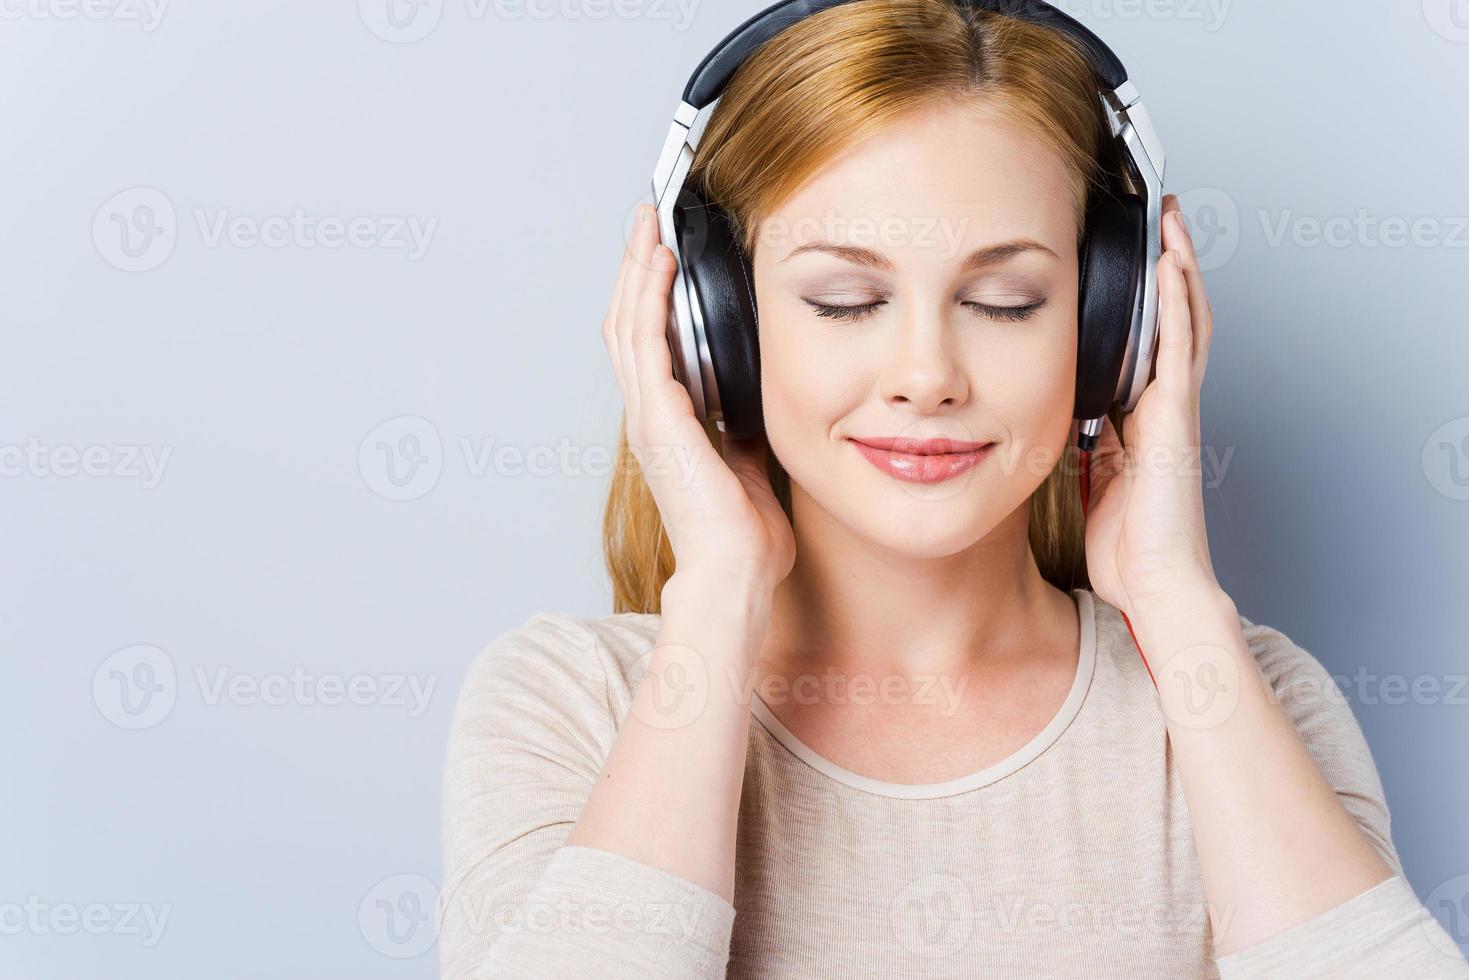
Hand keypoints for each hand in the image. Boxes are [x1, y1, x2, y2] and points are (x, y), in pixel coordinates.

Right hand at [602, 204, 795, 591]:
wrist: (735, 572)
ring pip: (629, 324)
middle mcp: (649, 415)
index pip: (648, 344)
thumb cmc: (742, 533)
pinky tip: (659, 264)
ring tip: (647, 225)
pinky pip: (647, 344)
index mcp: (668, 424)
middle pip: (627, 323)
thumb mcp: (748, 461)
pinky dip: (649, 298)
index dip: (648, 295)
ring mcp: (649, 416)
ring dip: (636, 270)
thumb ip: (740, 425)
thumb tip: (754, 397)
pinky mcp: (659, 419)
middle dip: (635, 267)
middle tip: (645, 220)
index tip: (660, 252)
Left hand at [1082, 194, 1220, 618]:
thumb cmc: (1129, 546)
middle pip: (1176, 319)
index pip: (1148, 342)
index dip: (1147, 299)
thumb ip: (1088, 443)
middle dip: (1169, 268)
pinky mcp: (1177, 414)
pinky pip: (1180, 346)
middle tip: (1160, 217)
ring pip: (1186, 320)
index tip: (1132, 260)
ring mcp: (1176, 407)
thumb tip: (1065, 420)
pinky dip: (1177, 302)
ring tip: (1168, 220)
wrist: (1155, 585)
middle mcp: (1166, 404)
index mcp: (1145, 418)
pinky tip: (1171, 264)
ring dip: (1178, 267)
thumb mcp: (1094, 479)